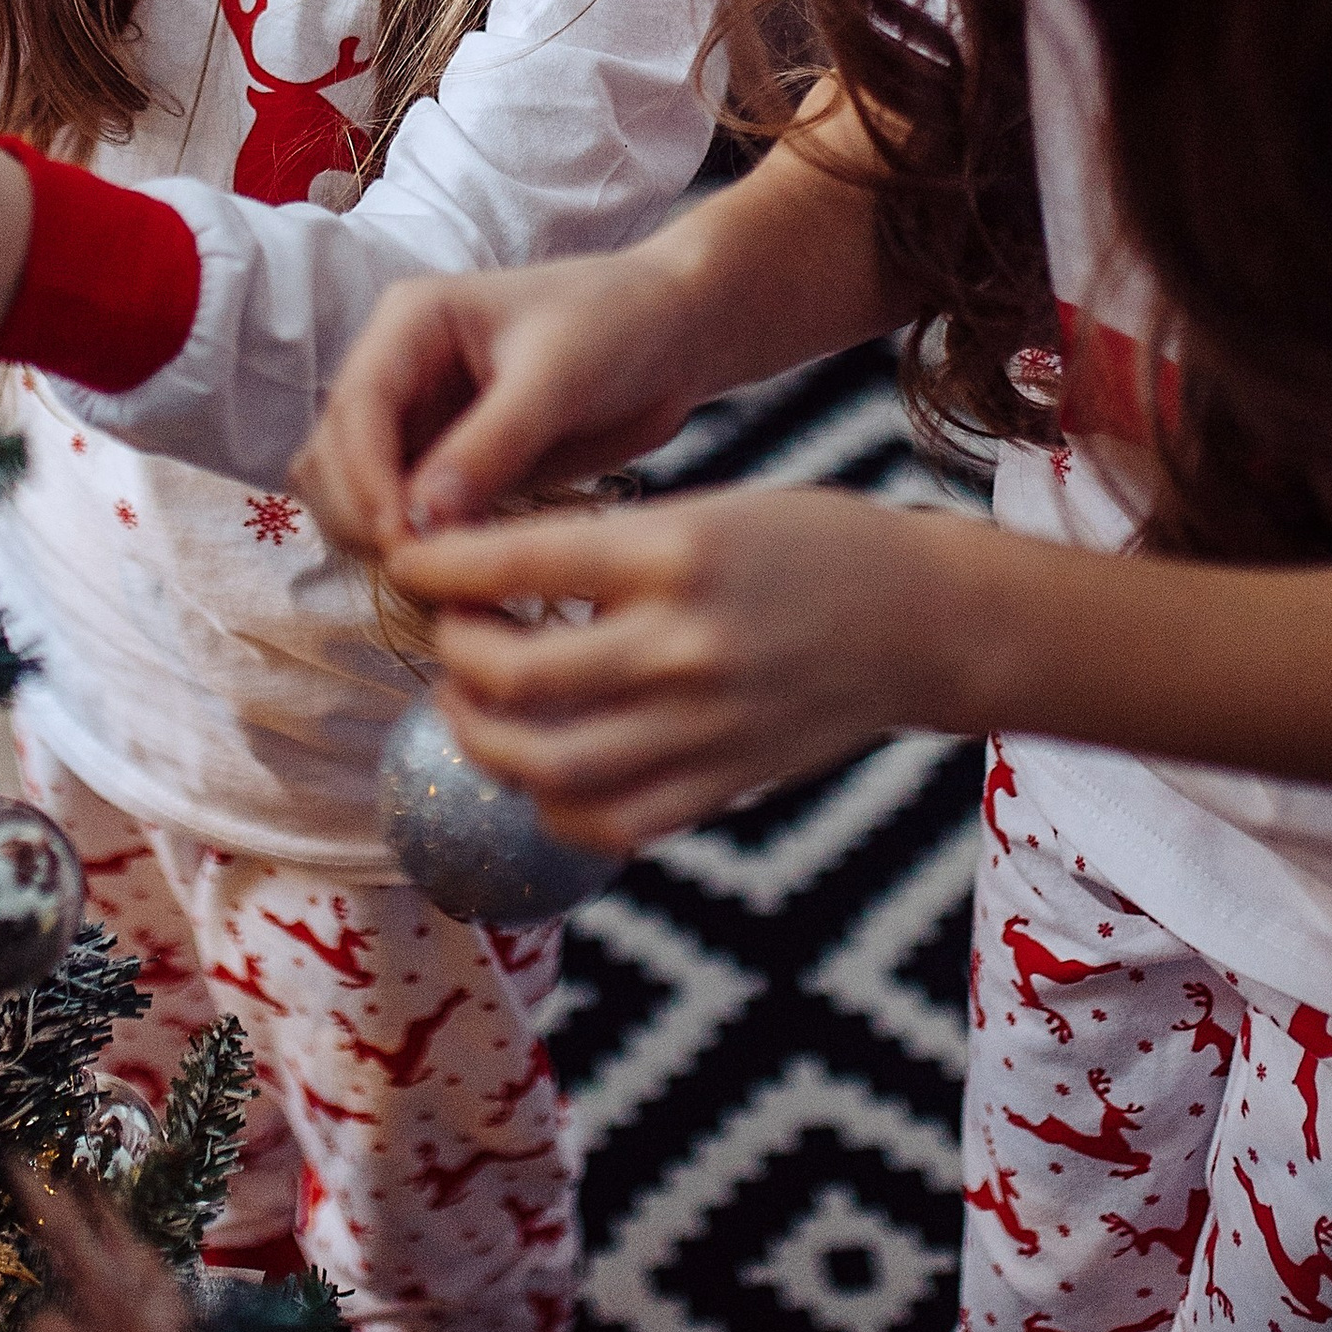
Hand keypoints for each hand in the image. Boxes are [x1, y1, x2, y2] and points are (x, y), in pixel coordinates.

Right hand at [290, 247, 714, 554]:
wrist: (673, 334)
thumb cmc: (618, 324)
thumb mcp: (558, 376)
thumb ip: (492, 443)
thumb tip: (422, 518)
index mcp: (410, 322)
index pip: (356, 406)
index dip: (365, 478)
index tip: (400, 539)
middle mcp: (398, 371)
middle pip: (334, 457)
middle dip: (363, 515)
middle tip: (423, 572)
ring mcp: (417, 421)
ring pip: (354, 494)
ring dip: (378, 539)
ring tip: (441, 579)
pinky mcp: (445, 466)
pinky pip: (404, 517)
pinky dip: (415, 549)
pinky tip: (458, 576)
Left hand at [384, 485, 963, 852]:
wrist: (922, 622)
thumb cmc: (808, 546)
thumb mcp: (704, 510)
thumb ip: (601, 548)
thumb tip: (480, 578)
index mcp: (676, 552)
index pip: (517, 561)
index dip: (440, 564)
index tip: (408, 560)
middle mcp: (682, 646)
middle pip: (510, 674)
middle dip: (452, 652)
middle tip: (449, 632)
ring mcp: (700, 729)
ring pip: (539, 763)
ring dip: (479, 736)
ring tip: (469, 702)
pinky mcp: (718, 787)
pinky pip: (602, 821)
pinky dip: (548, 801)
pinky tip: (537, 764)